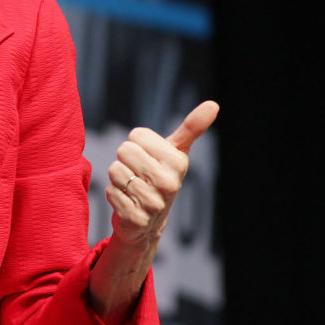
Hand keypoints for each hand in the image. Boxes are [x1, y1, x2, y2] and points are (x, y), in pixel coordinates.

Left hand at [104, 100, 218, 250]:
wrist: (150, 221)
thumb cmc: (161, 176)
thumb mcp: (176, 152)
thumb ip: (192, 127)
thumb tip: (214, 104)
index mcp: (178, 162)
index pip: (137, 134)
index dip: (137, 143)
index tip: (148, 156)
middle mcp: (169, 183)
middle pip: (124, 150)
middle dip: (125, 159)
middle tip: (138, 172)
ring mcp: (153, 203)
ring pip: (115, 170)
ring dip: (118, 178)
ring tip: (132, 187)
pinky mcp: (135, 218)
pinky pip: (110, 191)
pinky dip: (113, 194)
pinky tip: (127, 201)